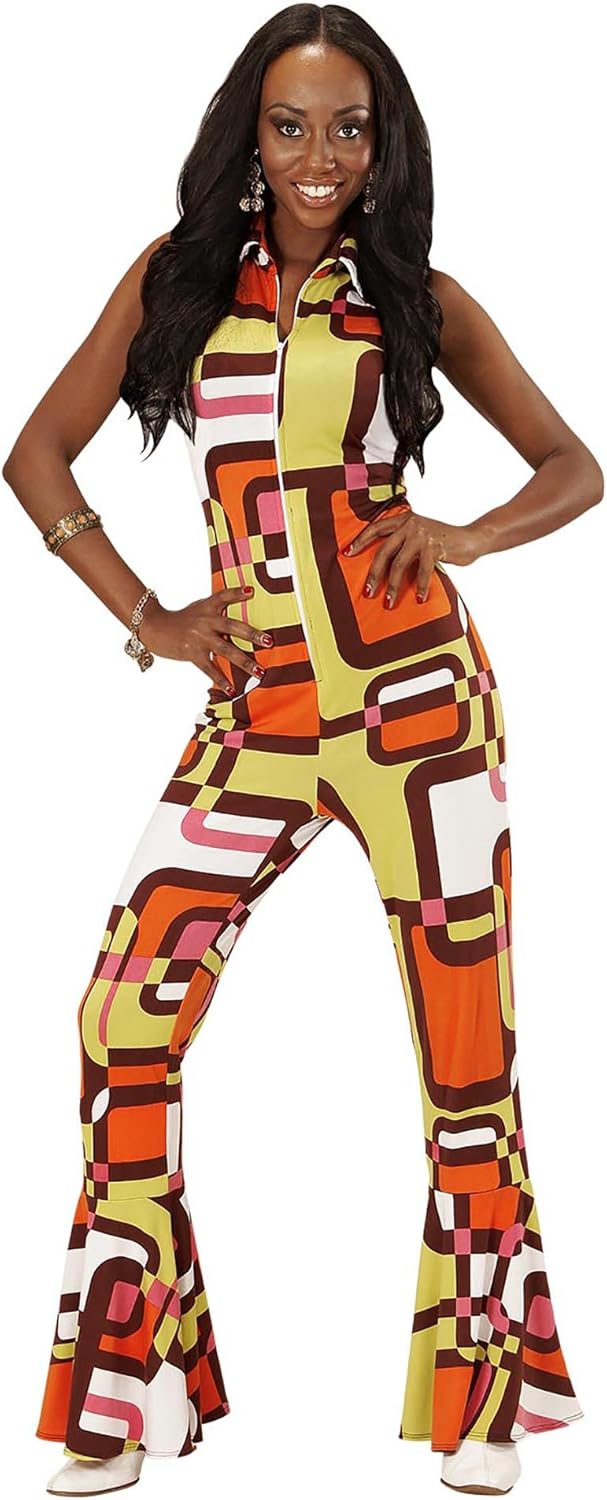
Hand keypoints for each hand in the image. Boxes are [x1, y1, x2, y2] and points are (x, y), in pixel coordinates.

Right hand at [140, 585, 272, 693]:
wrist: (155, 628)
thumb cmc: (182, 620)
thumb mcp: (199, 608)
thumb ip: (218, 610)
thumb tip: (242, 613)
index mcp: (208, 606)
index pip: (224, 596)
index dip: (237, 592)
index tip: (251, 591)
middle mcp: (206, 620)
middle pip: (233, 626)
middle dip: (252, 635)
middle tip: (270, 641)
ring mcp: (199, 638)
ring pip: (226, 651)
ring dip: (245, 662)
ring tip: (260, 672)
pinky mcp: (192, 653)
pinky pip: (210, 668)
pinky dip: (221, 680)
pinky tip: (231, 689)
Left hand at [342, 508, 479, 605]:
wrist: (471, 537)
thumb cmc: (444, 539)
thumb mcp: (421, 535)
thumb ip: (404, 541)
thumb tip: (384, 565)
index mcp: (404, 520)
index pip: (376, 528)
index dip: (361, 540)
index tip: (347, 553)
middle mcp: (410, 524)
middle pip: (384, 551)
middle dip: (374, 574)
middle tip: (367, 592)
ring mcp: (422, 535)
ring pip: (399, 564)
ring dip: (392, 586)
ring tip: (389, 602)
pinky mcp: (434, 546)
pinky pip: (422, 571)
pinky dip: (420, 586)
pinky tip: (419, 598)